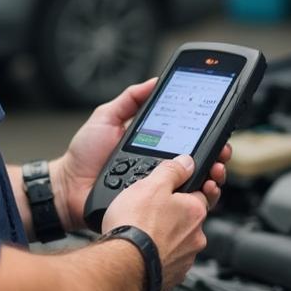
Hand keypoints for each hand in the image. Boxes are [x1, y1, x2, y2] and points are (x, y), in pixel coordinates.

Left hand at [49, 79, 231, 231]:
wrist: (68, 188)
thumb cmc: (83, 156)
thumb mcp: (106, 117)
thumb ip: (129, 99)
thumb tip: (154, 81)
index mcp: (154, 145)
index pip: (188, 139)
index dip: (207, 134)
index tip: (219, 127)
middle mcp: (160, 168)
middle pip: (199, 163)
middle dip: (218, 156)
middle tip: (222, 152)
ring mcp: (158, 190)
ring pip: (196, 186)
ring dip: (213, 177)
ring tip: (216, 170)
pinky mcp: (154, 209)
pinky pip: (181, 207)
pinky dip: (197, 201)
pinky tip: (202, 190)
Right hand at [101, 155, 208, 290]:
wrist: (122, 266)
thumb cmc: (136, 227)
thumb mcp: (151, 184)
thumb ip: (172, 171)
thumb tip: (186, 162)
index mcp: (195, 211)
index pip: (200, 194)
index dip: (185, 189)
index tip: (174, 190)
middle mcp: (196, 237)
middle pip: (188, 219)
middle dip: (173, 214)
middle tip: (152, 212)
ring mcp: (185, 259)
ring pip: (178, 241)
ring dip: (165, 236)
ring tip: (143, 232)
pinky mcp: (172, 277)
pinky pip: (167, 261)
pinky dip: (158, 255)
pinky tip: (143, 250)